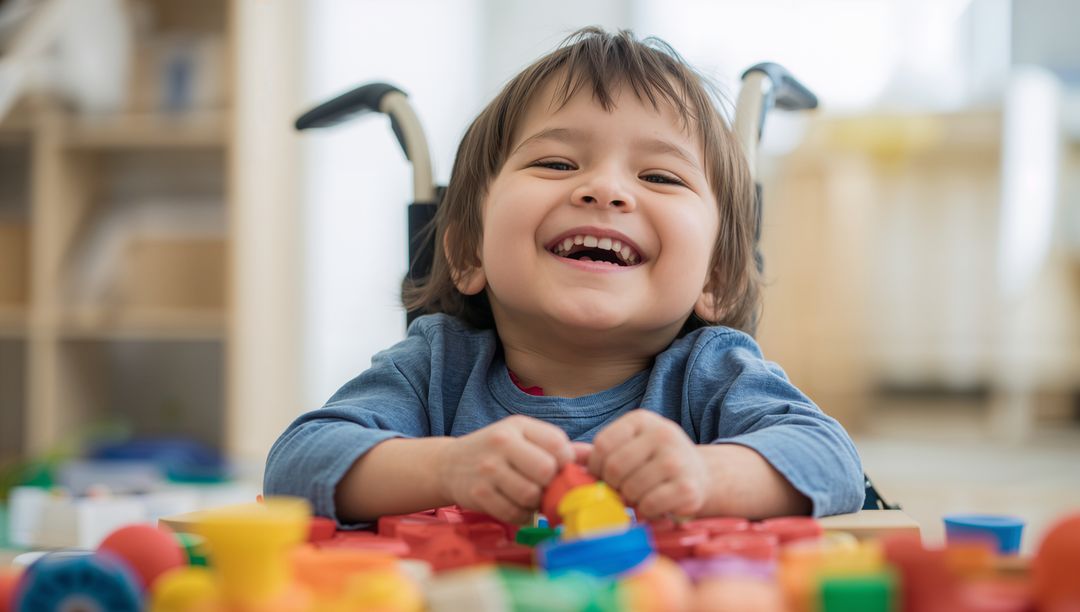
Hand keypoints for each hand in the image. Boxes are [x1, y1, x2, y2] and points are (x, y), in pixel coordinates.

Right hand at [436, 415, 573, 523]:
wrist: (449, 464)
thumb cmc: (496, 451)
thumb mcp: (524, 439)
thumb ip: (557, 447)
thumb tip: (595, 456)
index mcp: (519, 426)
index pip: (557, 443)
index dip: (565, 461)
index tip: (558, 468)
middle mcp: (502, 443)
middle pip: (546, 470)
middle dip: (550, 483)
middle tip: (544, 486)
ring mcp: (488, 469)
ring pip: (530, 495)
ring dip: (535, 502)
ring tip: (529, 496)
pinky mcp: (479, 494)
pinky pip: (514, 513)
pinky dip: (521, 515)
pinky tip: (515, 505)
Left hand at [587, 410, 707, 518]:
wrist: (701, 475)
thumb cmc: (654, 462)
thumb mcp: (628, 447)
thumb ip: (598, 451)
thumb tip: (566, 456)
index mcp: (642, 420)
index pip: (603, 444)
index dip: (596, 466)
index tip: (603, 476)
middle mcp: (662, 434)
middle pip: (615, 467)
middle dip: (612, 485)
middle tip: (621, 489)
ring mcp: (677, 460)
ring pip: (631, 488)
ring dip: (629, 499)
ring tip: (639, 495)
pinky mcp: (687, 487)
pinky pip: (649, 505)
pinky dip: (645, 511)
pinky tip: (653, 504)